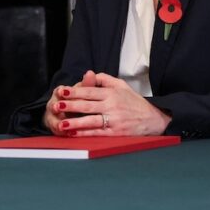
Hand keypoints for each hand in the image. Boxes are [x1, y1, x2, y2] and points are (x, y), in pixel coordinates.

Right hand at [43, 70, 97, 135]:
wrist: (66, 113)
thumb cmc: (77, 99)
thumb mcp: (82, 91)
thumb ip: (87, 84)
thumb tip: (90, 73)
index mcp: (60, 93)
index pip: (60, 91)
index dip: (61, 92)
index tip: (62, 91)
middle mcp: (54, 104)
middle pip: (55, 105)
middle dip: (58, 107)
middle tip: (58, 107)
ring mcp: (53, 116)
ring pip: (54, 119)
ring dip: (57, 122)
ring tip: (61, 126)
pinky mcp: (56, 128)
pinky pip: (58, 130)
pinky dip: (62, 132)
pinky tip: (67, 134)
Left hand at [53, 73, 171, 135]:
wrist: (154, 118)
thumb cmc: (135, 102)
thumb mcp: (122, 85)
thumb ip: (104, 79)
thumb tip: (89, 74)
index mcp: (111, 93)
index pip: (89, 91)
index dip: (74, 91)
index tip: (61, 91)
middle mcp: (112, 106)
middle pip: (87, 105)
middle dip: (70, 106)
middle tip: (55, 105)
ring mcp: (114, 120)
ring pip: (91, 120)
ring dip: (75, 122)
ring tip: (61, 123)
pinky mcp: (116, 133)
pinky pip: (97, 133)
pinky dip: (85, 134)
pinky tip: (73, 134)